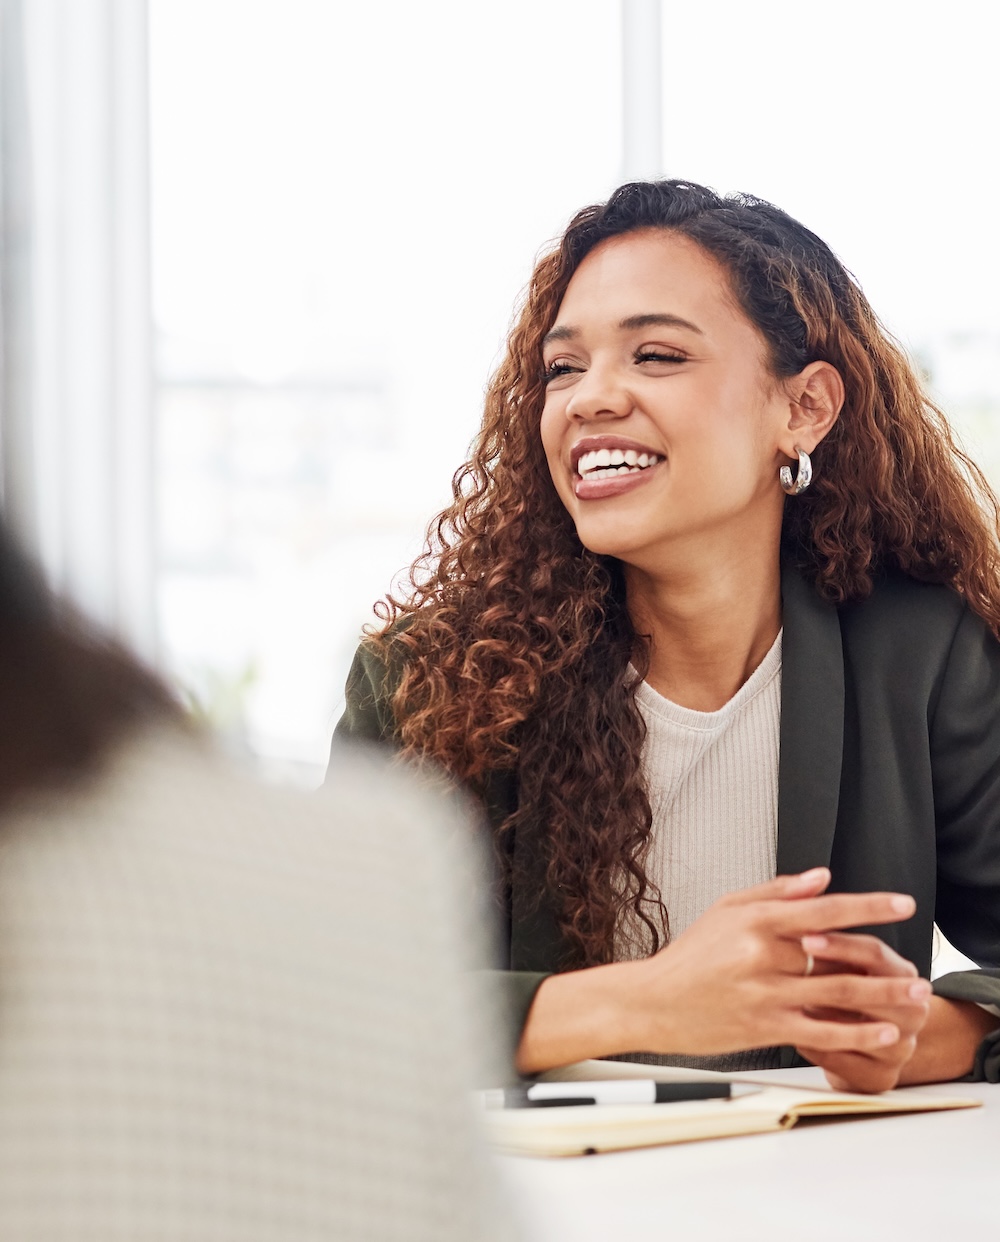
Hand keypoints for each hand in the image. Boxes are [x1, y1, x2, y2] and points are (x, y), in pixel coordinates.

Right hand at [515, 867, 924, 1076]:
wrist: (652, 1002)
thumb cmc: (690, 957)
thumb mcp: (726, 910)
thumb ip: (775, 892)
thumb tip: (821, 878)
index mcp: (754, 920)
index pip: (822, 908)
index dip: (867, 905)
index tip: (901, 903)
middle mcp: (762, 954)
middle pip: (835, 954)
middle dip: (881, 963)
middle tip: (919, 969)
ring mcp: (764, 992)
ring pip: (836, 993)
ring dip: (881, 996)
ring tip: (912, 996)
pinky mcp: (763, 1026)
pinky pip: (820, 1030)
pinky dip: (855, 1033)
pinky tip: (881, 1032)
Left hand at [793, 931, 930, 1092]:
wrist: (869, 1044)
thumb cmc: (847, 993)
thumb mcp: (845, 961)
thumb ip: (828, 933)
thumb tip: (805, 893)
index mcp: (903, 975)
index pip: (875, 954)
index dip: (840, 944)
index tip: (807, 934)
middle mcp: (911, 1012)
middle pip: (874, 991)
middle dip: (832, 977)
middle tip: (796, 967)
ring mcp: (899, 1049)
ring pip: (861, 1030)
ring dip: (823, 1014)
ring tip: (790, 1000)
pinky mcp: (879, 1079)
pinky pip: (842, 1060)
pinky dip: (813, 1045)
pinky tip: (792, 1031)